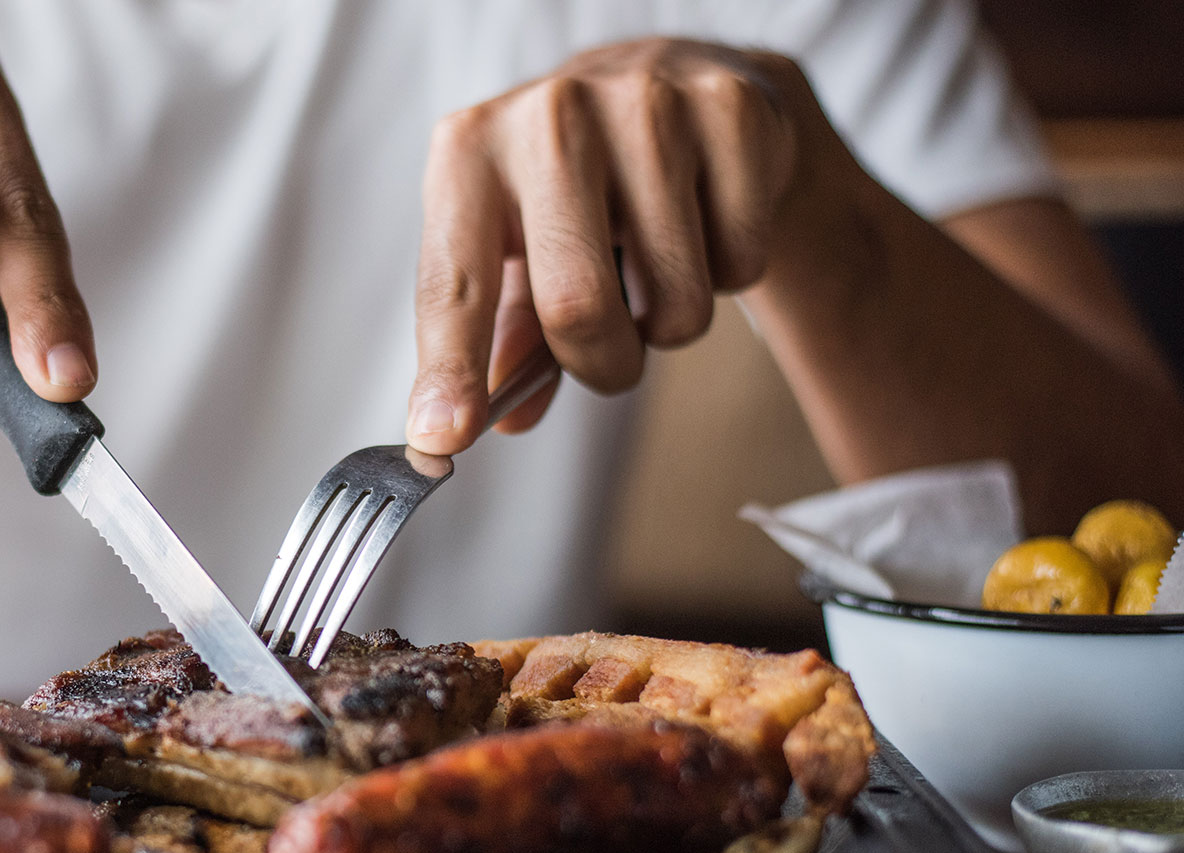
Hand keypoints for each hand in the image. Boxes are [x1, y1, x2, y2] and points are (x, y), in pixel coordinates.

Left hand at [407, 39, 841, 452]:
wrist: (670, 84)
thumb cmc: (570, 190)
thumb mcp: (513, 250)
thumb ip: (501, 339)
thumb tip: (501, 419)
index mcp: (469, 153)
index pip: (455, 284)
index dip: (452, 368)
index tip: (444, 437)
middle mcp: (549, 115)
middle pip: (575, 307)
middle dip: (602, 364)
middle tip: (612, 355)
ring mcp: (644, 104)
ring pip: (675, 299)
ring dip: (670, 324)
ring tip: (656, 268)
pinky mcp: (728, 109)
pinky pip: (740, 263)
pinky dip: (729, 275)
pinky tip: (704, 221)